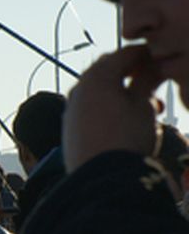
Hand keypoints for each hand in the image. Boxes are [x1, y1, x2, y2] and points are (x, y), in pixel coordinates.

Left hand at [63, 44, 162, 171]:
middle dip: (133, 74)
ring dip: (123, 93)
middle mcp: (78, 89)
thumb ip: (147, 81)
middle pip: (109, 71)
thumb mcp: (144, 105)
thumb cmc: (126, 137)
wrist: (101, 178)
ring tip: (150, 107)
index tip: (163, 60)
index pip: (124, 55)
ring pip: (100, 91)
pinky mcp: (70, 128)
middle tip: (156, 83)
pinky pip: (92, 109)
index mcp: (96, 77)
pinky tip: (128, 121)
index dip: (146, 55)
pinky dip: (110, 108)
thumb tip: (153, 67)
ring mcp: (71, 109)